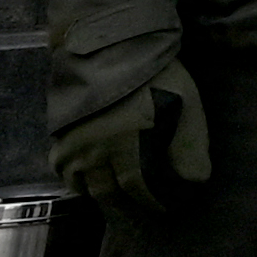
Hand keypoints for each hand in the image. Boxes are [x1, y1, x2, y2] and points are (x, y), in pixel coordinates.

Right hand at [55, 60, 212, 213]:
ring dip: (104, 195)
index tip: (169, 207)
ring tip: (121, 198)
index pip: (141, 189)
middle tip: (145, 210)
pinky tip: (92, 178)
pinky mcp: (60, 135)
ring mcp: (74, 144)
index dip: (156, 202)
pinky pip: (64, 169)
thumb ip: (191, 148)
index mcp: (128, 146)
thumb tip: (196, 181)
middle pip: (111, 193)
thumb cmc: (157, 77)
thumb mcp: (187, 107)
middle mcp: (96, 152)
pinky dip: (78, 180)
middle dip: (130, 205)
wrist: (114, 46)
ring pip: (86, 185)